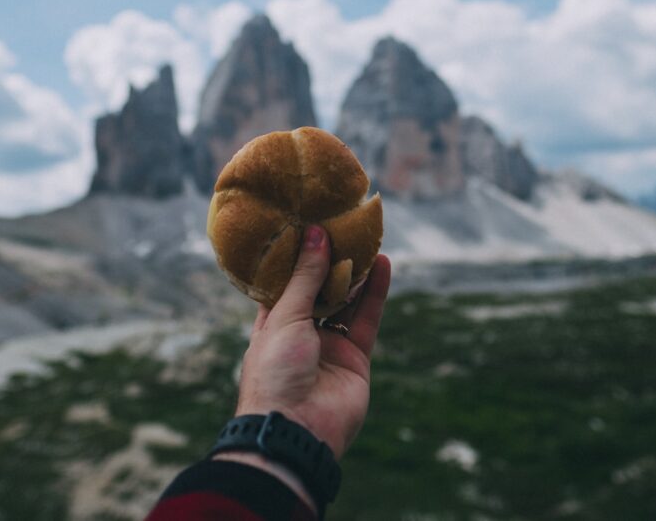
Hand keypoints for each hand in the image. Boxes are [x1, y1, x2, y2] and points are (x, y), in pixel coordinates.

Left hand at [234, 225, 391, 459]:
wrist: (296, 431)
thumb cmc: (275, 372)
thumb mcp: (285, 317)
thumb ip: (305, 277)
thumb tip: (316, 234)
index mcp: (272, 324)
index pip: (284, 284)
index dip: (297, 257)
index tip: (308, 226)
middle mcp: (300, 334)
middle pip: (319, 290)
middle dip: (330, 261)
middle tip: (343, 227)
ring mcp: (329, 347)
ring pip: (346, 302)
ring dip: (356, 273)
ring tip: (367, 239)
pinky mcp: (355, 358)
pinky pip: (367, 319)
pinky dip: (375, 292)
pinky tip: (383, 265)